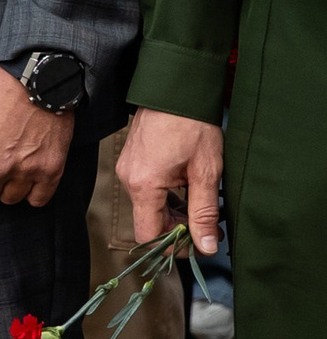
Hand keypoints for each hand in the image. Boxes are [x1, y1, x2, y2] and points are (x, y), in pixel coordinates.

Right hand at [117, 108, 223, 253]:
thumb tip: (206, 246)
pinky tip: (187, 189)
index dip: (173, 247)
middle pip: (148, 223)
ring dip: (174, 214)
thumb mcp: (206, 172)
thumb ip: (204, 213)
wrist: (174, 91)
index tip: (200, 243)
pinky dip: (166, 198)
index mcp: (144, 185)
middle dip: (179, 230)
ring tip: (203, 204)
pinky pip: (146, 192)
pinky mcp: (131, 163)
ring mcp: (127, 170)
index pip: (149, 235)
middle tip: (210, 226)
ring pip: (148, 208)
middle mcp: (128, 180)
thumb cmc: (191, 126)